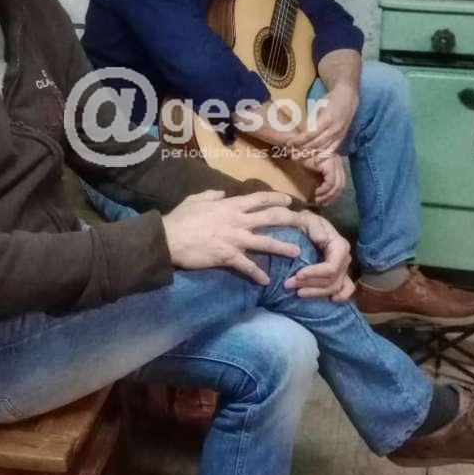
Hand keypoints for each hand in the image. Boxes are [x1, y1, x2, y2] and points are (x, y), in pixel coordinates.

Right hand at [162, 189, 303, 285]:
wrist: (168, 238)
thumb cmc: (180, 218)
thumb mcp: (196, 199)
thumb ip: (211, 195)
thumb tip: (221, 193)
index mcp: (230, 206)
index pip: (259, 199)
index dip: (276, 199)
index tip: (289, 201)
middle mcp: (237, 220)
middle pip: (270, 218)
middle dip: (290, 219)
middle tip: (305, 223)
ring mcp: (234, 239)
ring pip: (265, 242)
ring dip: (283, 248)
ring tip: (297, 253)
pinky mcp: (227, 256)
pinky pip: (247, 266)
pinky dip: (257, 274)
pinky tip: (265, 281)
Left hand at [283, 211, 353, 300]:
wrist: (305, 225)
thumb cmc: (305, 222)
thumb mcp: (307, 218)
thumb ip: (314, 226)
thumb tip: (322, 239)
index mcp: (339, 246)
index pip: (331, 267)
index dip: (315, 274)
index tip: (297, 274)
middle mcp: (344, 259)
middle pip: (331, 280)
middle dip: (310, 285)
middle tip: (288, 284)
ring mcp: (344, 269)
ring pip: (334, 288)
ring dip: (315, 292)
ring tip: (296, 292)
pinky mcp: (340, 275)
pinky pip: (346, 289)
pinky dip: (340, 296)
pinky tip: (330, 300)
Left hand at [292, 81, 357, 156]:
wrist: (348, 97)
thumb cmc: (330, 100)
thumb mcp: (318, 107)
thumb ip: (311, 120)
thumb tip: (300, 132)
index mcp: (327, 119)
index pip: (310, 133)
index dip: (299, 140)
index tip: (288, 143)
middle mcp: (334, 129)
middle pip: (316, 143)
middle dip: (302, 149)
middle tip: (290, 153)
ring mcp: (339, 135)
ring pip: (323, 148)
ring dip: (310, 154)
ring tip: (299, 157)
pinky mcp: (342, 138)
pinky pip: (332, 150)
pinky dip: (323, 156)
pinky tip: (315, 162)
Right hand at [305, 152, 346, 206]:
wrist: (294, 147)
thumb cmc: (301, 157)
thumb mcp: (314, 169)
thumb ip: (322, 177)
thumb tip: (326, 194)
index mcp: (337, 161)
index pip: (341, 181)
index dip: (335, 194)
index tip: (327, 201)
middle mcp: (338, 161)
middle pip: (341, 184)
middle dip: (333, 197)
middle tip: (324, 204)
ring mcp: (335, 162)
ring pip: (337, 185)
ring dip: (328, 196)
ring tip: (319, 200)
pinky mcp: (329, 164)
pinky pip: (330, 183)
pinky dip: (324, 191)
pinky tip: (317, 193)